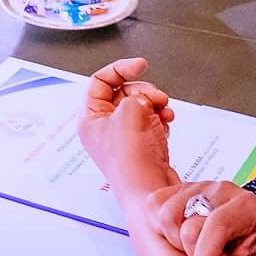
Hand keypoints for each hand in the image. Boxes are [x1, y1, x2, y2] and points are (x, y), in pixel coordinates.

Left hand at [77, 58, 178, 198]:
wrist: (149, 190)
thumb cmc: (130, 161)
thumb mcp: (130, 111)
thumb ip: (136, 95)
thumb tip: (145, 100)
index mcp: (89, 118)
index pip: (100, 81)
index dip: (121, 69)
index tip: (140, 65)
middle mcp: (103, 127)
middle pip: (124, 92)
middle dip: (144, 90)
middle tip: (156, 98)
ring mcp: (122, 136)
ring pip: (141, 105)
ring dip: (156, 104)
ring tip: (163, 111)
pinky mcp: (140, 144)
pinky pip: (152, 120)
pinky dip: (161, 118)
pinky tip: (166, 122)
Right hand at [148, 180, 255, 255]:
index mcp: (247, 207)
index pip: (218, 225)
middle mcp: (222, 191)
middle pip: (186, 224)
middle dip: (190, 254)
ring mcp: (199, 187)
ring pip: (165, 213)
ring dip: (172, 240)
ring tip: (191, 251)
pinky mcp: (181, 190)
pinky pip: (155, 203)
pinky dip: (159, 225)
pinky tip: (176, 238)